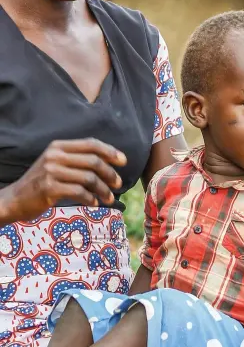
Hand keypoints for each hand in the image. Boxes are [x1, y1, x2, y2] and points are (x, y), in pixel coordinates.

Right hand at [1, 138, 125, 222]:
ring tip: (109, 198)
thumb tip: (110, 162)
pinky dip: (91, 198)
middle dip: (110, 174)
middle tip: (117, 185)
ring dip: (103, 190)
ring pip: (89, 178)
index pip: (90, 143)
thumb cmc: (42, 183)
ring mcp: (50, 171)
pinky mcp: (49, 188)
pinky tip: (94, 203)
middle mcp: (54, 155)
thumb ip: (78, 160)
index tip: (123, 161)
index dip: (110, 151)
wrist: (16, 198)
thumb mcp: (57, 164)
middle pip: (93, 161)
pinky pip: (79, 192)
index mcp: (58, 146)